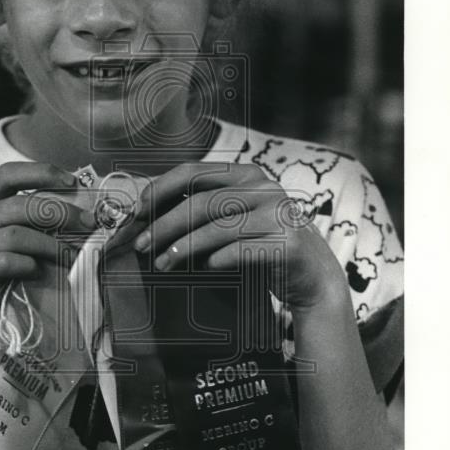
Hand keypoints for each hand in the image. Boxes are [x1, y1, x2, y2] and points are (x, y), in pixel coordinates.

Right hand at [0, 162, 93, 349]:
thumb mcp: (4, 244)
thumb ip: (26, 224)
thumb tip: (77, 211)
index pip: (6, 175)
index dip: (41, 173)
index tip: (73, 183)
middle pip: (18, 206)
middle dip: (59, 212)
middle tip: (88, 224)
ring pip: (15, 235)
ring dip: (51, 245)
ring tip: (70, 256)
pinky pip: (6, 262)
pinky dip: (30, 266)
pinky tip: (38, 273)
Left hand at [133, 162, 347, 311]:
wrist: (311, 278)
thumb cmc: (261, 247)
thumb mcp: (233, 220)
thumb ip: (202, 211)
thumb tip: (148, 217)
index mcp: (246, 174)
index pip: (193, 172)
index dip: (160, 189)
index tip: (138, 212)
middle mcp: (264, 188)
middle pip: (201, 202)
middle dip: (164, 224)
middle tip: (142, 245)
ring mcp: (279, 213)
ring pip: (217, 227)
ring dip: (183, 247)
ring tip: (162, 263)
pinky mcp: (288, 242)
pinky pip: (242, 249)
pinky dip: (217, 259)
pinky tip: (204, 268)